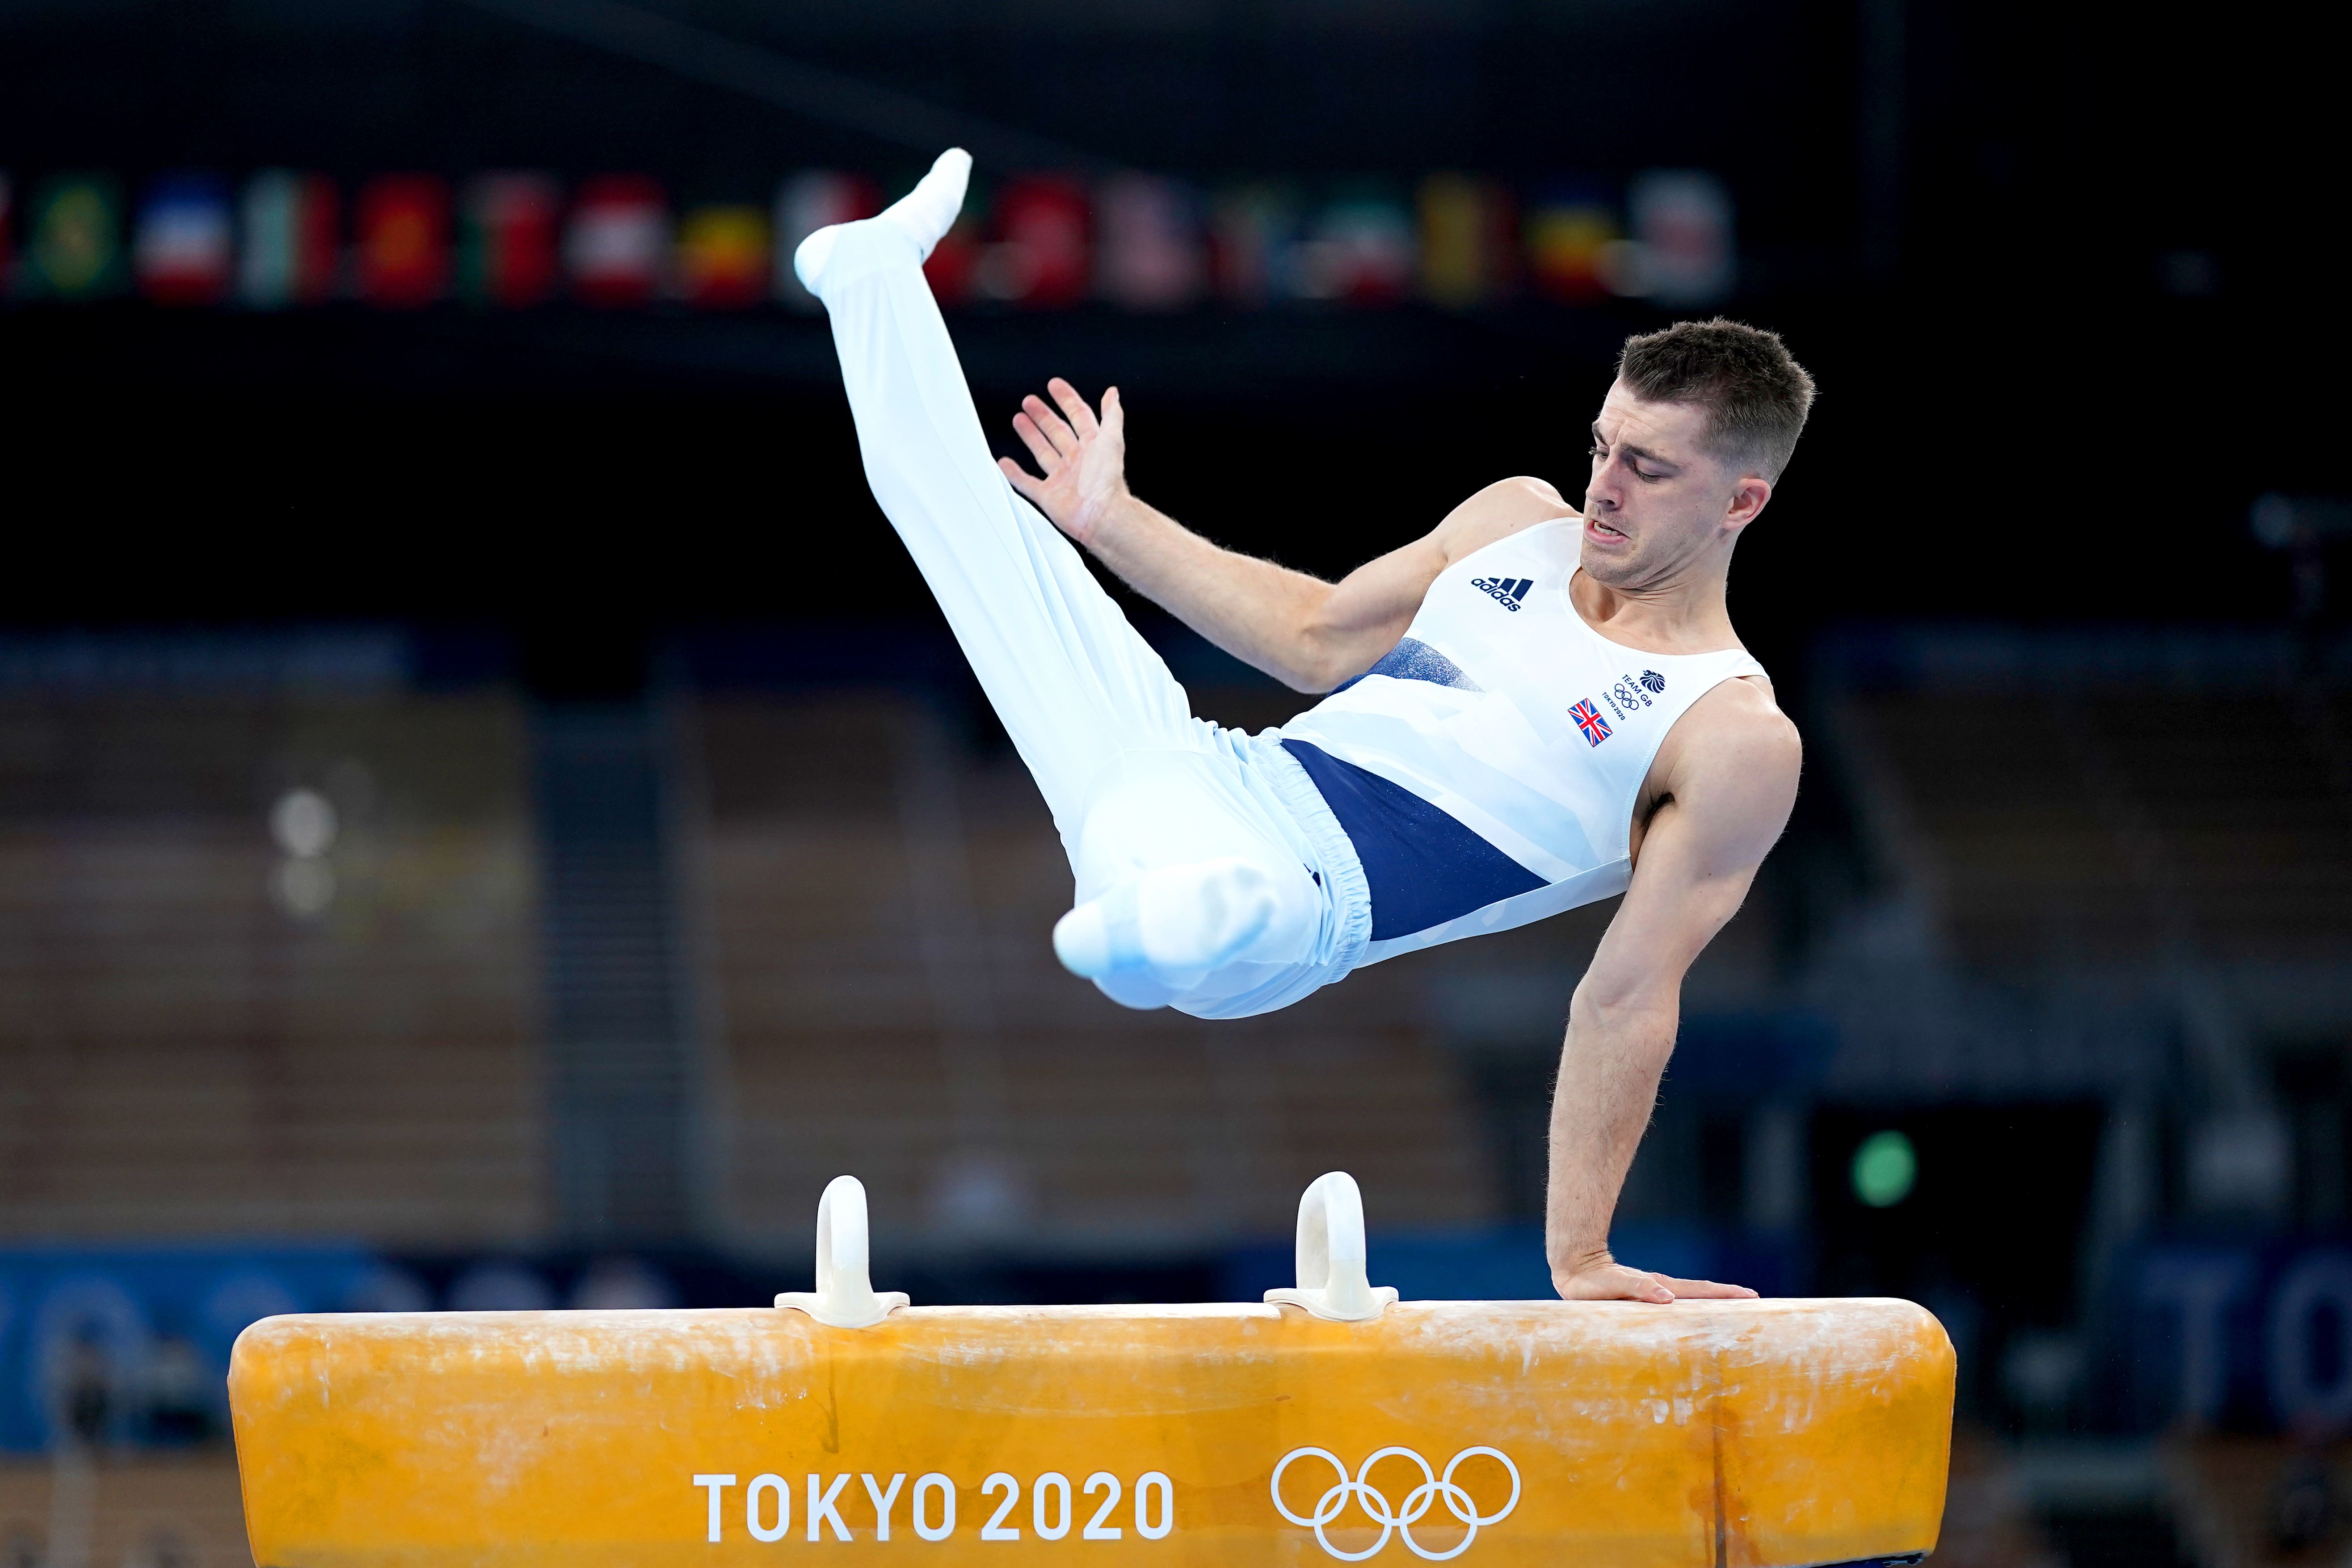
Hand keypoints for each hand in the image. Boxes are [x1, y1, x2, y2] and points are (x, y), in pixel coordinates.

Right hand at [998, 378, 1128, 546]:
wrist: (1101, 515)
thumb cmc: (1107, 481)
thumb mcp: (1112, 439)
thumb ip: (1112, 415)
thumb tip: (1113, 394)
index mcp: (1092, 446)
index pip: (1078, 415)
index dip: (1066, 399)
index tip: (1054, 386)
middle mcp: (1077, 460)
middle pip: (1056, 431)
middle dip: (1043, 416)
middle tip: (1030, 402)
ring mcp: (1062, 478)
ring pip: (1042, 452)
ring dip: (1031, 436)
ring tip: (1019, 420)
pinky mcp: (1049, 496)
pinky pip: (1028, 483)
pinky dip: (1015, 474)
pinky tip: (1005, 463)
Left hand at [1552, 1251, 1758, 1303]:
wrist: (1574, 1269)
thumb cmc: (1591, 1282)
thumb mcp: (1615, 1287)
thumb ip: (1639, 1289)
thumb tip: (1668, 1297)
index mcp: (1659, 1286)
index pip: (1699, 1291)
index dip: (1725, 1294)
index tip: (1750, 1296)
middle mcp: (1660, 1289)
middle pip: (1700, 1293)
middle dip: (1726, 1297)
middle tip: (1752, 1302)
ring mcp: (1653, 1292)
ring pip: (1689, 1297)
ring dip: (1711, 1302)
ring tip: (1731, 1311)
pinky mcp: (1643, 1296)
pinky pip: (1673, 1303)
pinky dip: (1690, 1307)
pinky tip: (1693, 1316)